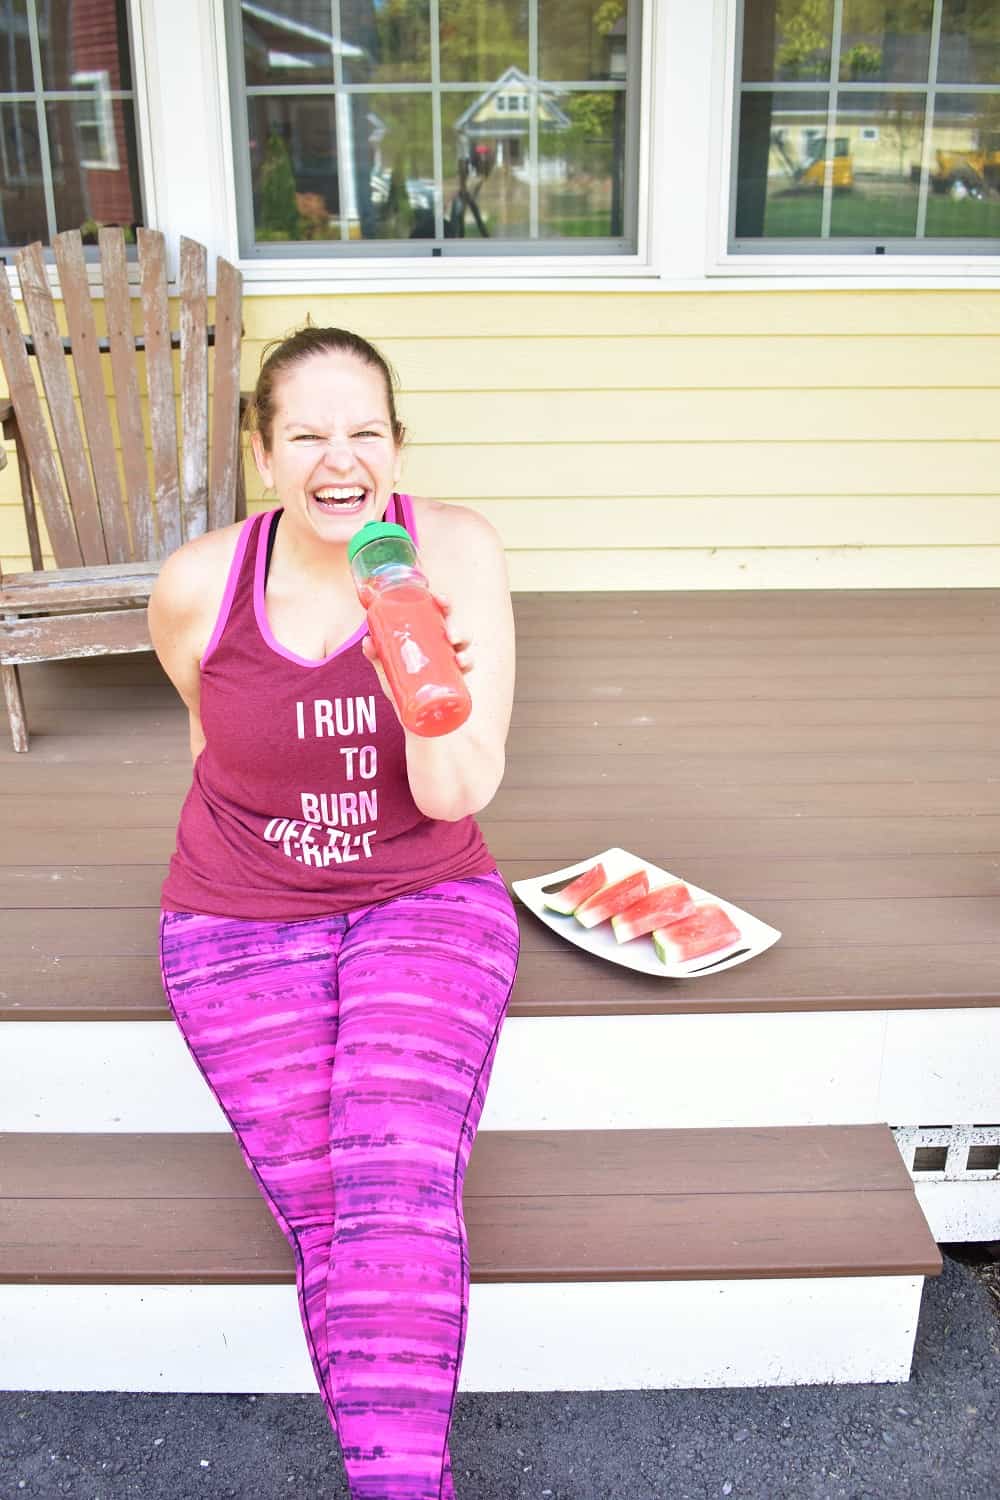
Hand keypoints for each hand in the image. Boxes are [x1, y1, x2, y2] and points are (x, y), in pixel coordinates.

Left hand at [360, 590, 473, 704]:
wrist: (410, 717)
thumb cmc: (402, 687)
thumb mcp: (387, 668)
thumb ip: (377, 655)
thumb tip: (367, 641)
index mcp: (429, 638)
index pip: (439, 615)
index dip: (443, 604)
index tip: (439, 598)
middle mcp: (443, 648)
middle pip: (456, 629)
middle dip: (457, 626)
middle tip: (449, 632)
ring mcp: (452, 665)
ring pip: (464, 648)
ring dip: (464, 645)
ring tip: (457, 652)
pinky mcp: (456, 682)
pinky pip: (467, 670)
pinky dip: (468, 663)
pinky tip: (462, 664)